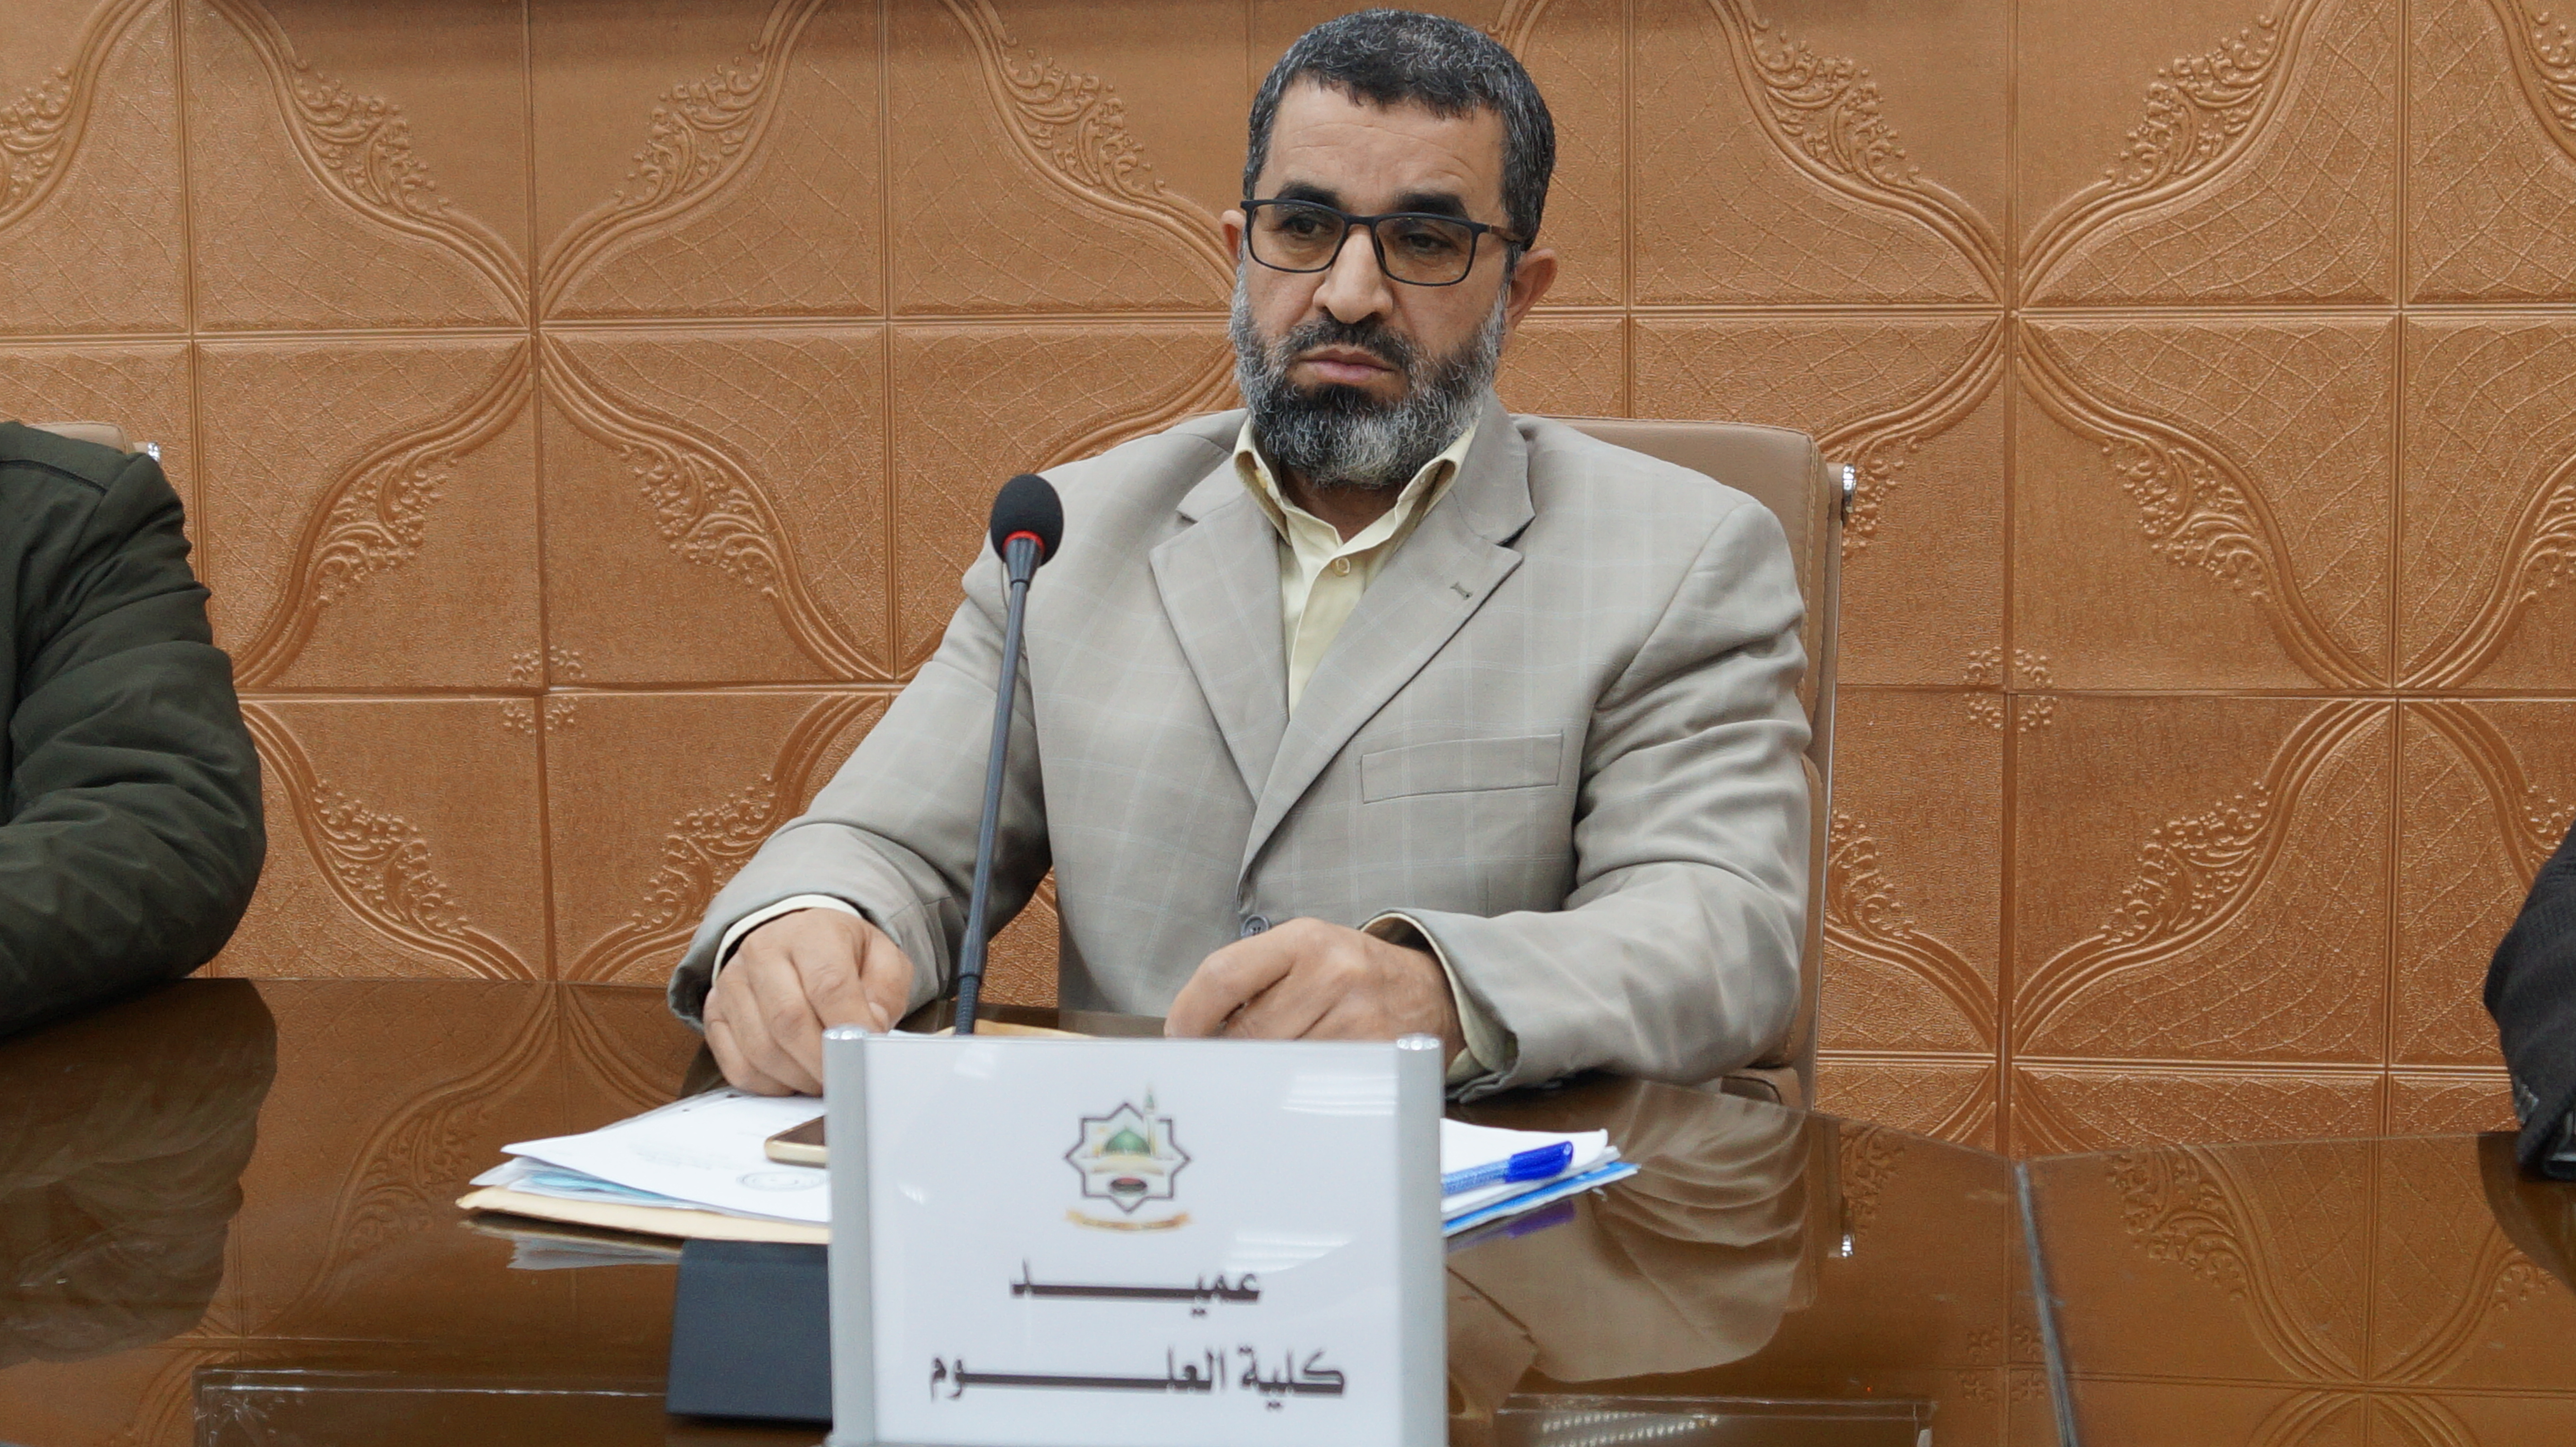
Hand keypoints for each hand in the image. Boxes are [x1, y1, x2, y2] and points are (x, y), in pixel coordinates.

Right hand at [704, 909, 915, 1095]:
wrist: (795, 938)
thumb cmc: (842, 954)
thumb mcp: (881, 958)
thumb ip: (886, 991)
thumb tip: (870, 1030)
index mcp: (810, 932)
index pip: (829, 985)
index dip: (850, 1027)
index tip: (867, 1052)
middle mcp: (762, 952)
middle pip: (789, 1021)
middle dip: (823, 1061)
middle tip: (846, 1077)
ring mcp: (732, 983)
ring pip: (760, 1048)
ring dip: (798, 1077)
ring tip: (823, 1077)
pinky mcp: (715, 1012)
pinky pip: (737, 1065)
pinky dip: (769, 1085)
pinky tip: (793, 1079)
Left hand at [1163, 917, 1465, 1061]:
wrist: (1432, 992)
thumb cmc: (1351, 976)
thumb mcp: (1304, 953)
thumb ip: (1251, 980)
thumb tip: (1191, 1034)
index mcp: (1305, 939)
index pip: (1222, 975)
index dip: (1188, 1014)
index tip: (1179, 1038)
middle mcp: (1332, 973)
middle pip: (1247, 1032)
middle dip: (1226, 1055)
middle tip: (1222, 1066)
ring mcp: (1358, 1018)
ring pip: (1277, 1065)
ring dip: (1263, 1076)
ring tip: (1273, 1068)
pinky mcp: (1378, 1059)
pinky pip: (1315, 1086)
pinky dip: (1298, 1090)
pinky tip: (1301, 1083)